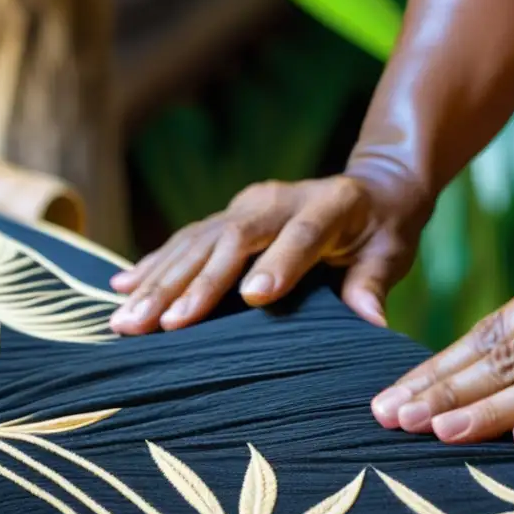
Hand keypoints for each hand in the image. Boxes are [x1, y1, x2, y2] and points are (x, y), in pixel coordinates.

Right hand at [109, 163, 431, 334]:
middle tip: (155, 326)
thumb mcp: (391, 253)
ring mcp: (248, 205)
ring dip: (159, 282)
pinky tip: (122, 288)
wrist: (371, 188)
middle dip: (192, 284)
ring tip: (125, 321)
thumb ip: (373, 283)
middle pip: (231, 240)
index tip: (253, 298)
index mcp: (328, 205)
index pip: (300, 234)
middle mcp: (278, 199)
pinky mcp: (228, 215)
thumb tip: (372, 323)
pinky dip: (154, 264)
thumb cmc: (384, 229)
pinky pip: (186, 240)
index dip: (278, 263)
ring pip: (197, 242)